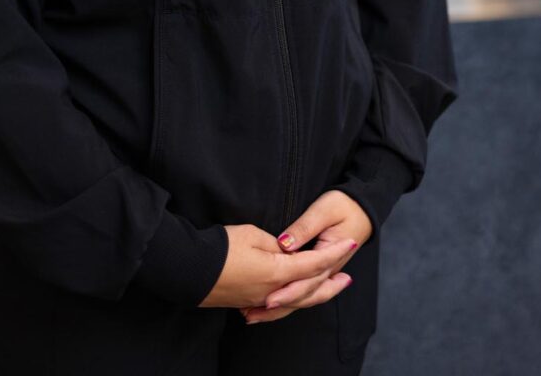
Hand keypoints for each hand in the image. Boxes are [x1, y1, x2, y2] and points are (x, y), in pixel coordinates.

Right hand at [198, 222, 356, 310]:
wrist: (190, 269)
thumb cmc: (221, 248)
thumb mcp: (252, 235)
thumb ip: (276, 245)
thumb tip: (287, 252)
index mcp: (277, 273)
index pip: (313, 263)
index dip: (334, 252)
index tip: (350, 243)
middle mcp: (273, 292)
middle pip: (310, 291)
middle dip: (331, 283)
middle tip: (348, 277)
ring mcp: (260, 300)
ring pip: (296, 301)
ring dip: (315, 294)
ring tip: (328, 287)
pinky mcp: (248, 302)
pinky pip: (279, 305)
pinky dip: (294, 301)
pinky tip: (295, 298)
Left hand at [240, 191, 372, 324]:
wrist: (363, 208)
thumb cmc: (343, 206)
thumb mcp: (323, 211)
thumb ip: (305, 228)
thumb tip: (285, 244)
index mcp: (330, 259)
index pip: (307, 281)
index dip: (287, 292)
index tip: (268, 300)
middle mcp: (328, 271)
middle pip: (304, 294)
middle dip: (279, 305)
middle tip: (253, 314)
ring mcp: (325, 272)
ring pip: (303, 296)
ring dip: (281, 307)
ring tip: (254, 316)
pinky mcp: (319, 269)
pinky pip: (304, 288)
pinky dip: (288, 298)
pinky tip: (269, 304)